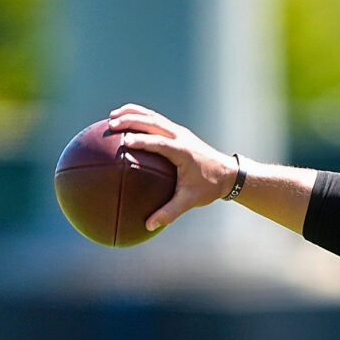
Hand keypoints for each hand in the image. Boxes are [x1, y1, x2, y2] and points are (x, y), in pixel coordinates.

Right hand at [108, 103, 236, 230]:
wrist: (229, 173)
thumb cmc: (209, 187)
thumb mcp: (191, 201)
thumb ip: (170, 212)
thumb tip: (148, 226)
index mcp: (183, 152)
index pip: (160, 143)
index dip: (143, 140)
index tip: (124, 141)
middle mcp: (181, 137)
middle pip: (154, 123)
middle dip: (132, 120)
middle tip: (111, 124)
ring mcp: (179, 132)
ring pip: (154, 117)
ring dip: (133, 113)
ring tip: (112, 116)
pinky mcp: (178, 132)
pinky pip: (156, 120)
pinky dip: (140, 117)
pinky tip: (125, 121)